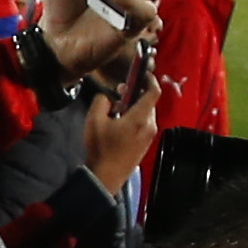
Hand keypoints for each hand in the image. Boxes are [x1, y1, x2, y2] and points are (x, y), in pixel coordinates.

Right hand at [82, 76, 156, 194]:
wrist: (107, 175)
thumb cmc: (101, 147)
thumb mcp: (94, 120)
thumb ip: (101, 101)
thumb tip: (107, 97)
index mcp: (140, 118)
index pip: (153, 92)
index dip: (149, 79)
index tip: (142, 72)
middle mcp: (150, 125)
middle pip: (149, 102)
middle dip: (136, 93)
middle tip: (119, 91)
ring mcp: (150, 135)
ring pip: (146, 112)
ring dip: (135, 105)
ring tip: (117, 107)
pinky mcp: (146, 142)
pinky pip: (145, 122)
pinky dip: (136, 116)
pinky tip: (120, 121)